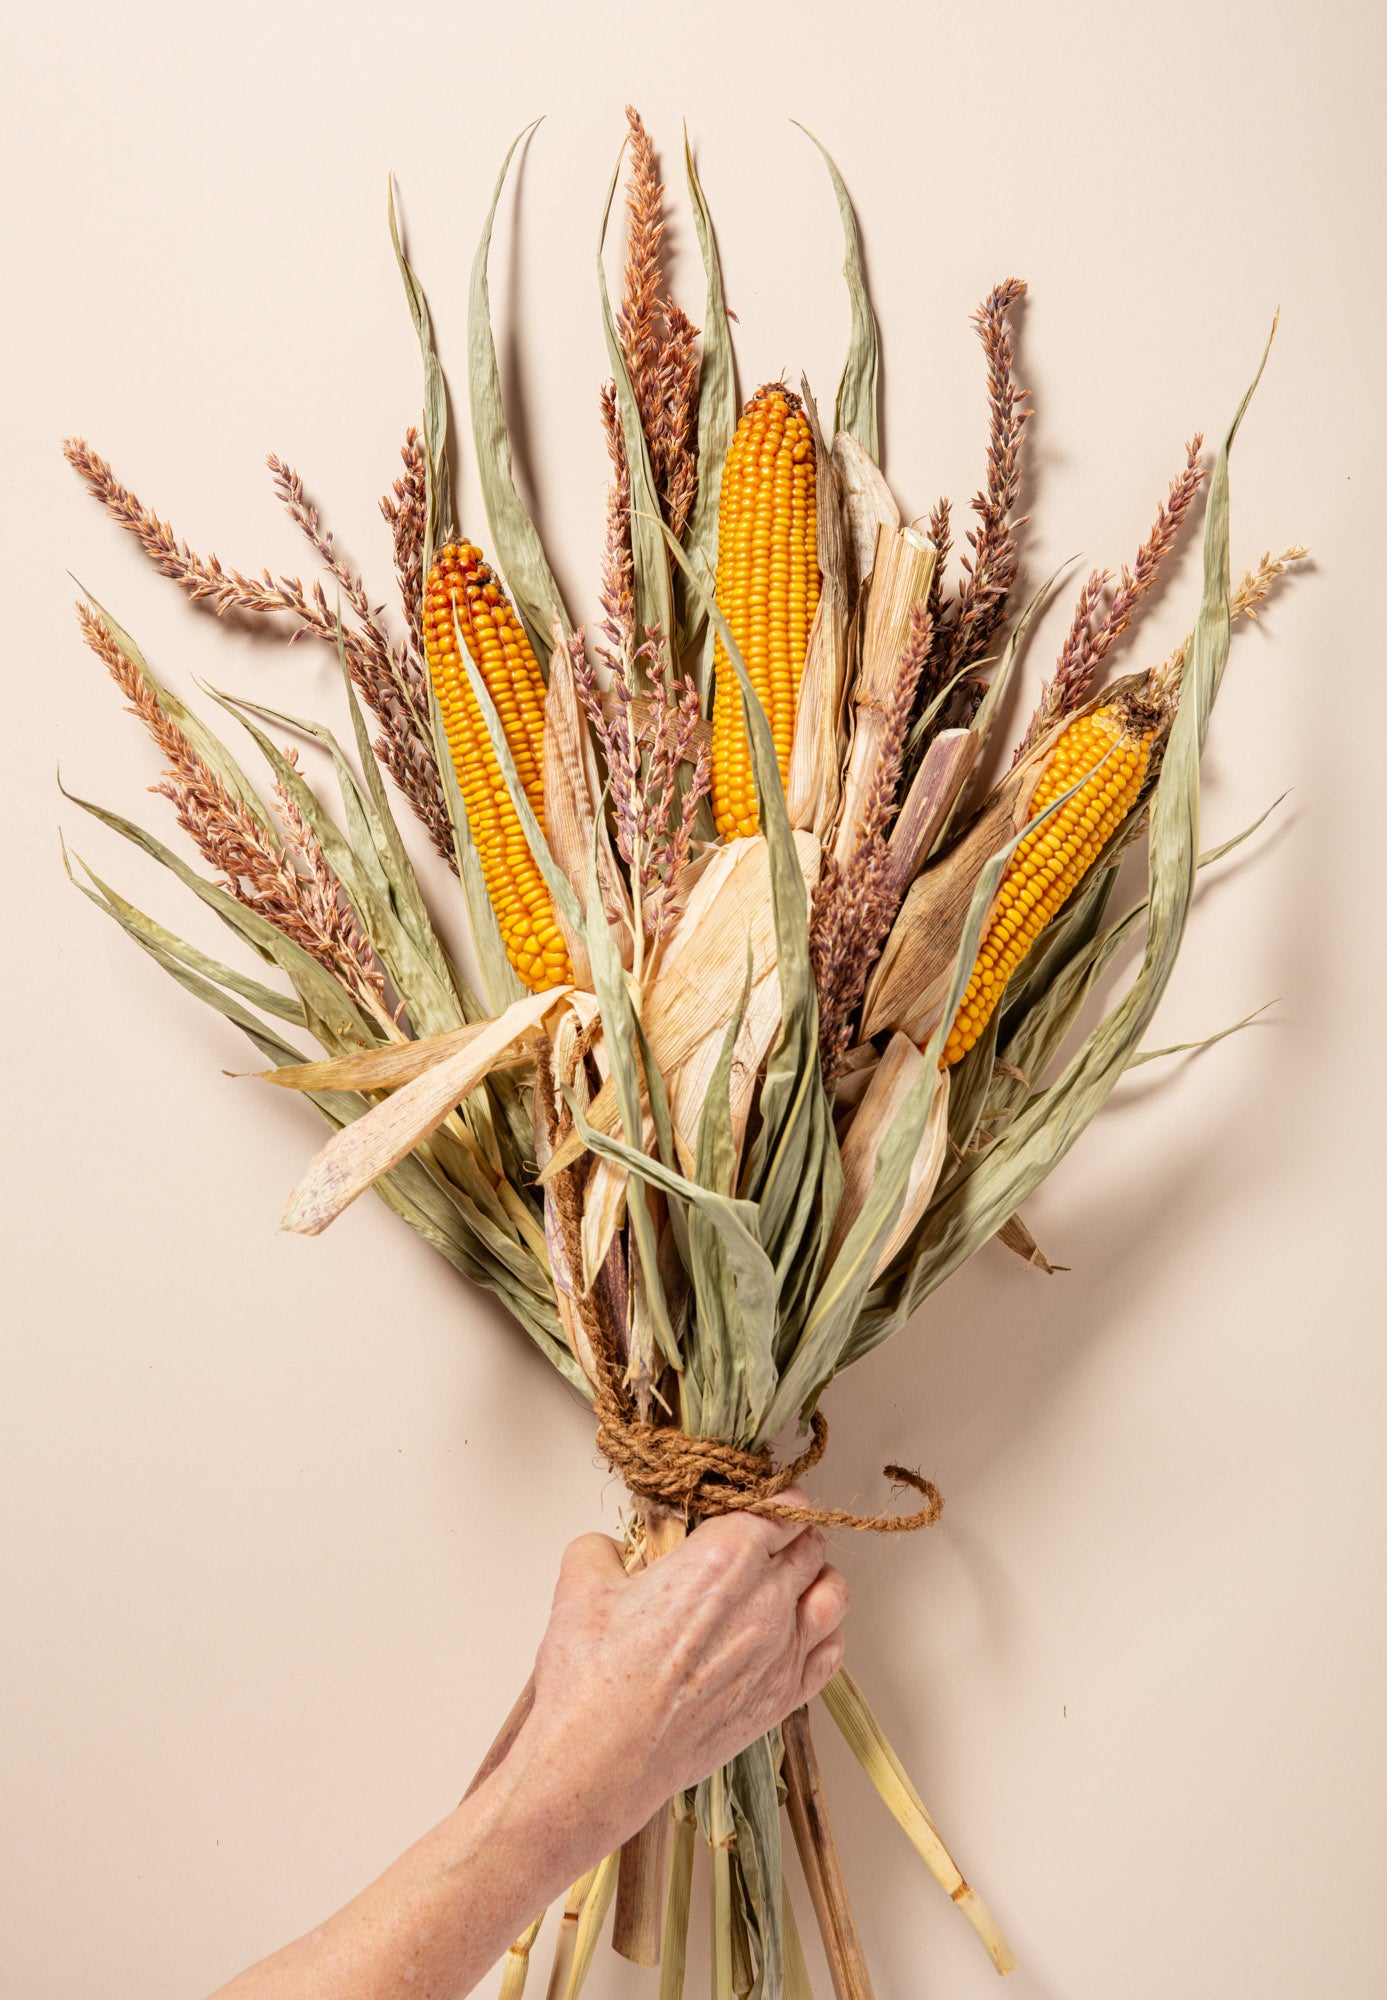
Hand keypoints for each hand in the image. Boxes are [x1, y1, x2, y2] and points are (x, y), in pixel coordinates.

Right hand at [517, 1492, 848, 1850]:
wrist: (602, 1759)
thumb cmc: (594, 1676)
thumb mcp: (581, 1582)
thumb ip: (603, 1549)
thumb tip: (612, 1549)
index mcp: (727, 1553)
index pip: (783, 1508)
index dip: (775, 1501)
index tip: (762, 1506)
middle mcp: (767, 1597)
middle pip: (811, 1546)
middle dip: (792, 1537)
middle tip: (767, 1542)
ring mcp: (783, 1650)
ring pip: (834, 1595)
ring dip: (818, 1581)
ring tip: (793, 1584)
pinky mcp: (784, 1698)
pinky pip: (832, 1653)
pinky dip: (825, 1635)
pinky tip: (801, 1634)